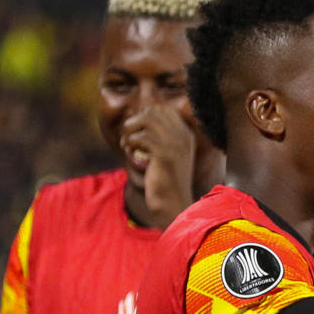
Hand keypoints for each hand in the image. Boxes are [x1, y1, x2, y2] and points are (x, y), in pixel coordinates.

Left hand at [123, 105, 198, 227]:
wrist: (173, 204)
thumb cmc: (165, 181)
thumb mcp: (166, 155)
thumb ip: (158, 137)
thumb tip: (137, 118)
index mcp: (186, 135)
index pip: (163, 109)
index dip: (145, 116)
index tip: (136, 132)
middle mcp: (183, 136)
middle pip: (154, 111)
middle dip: (136, 121)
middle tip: (129, 138)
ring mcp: (175, 144)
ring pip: (146, 120)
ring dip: (130, 131)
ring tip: (127, 145)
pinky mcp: (164, 154)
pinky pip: (140, 137)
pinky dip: (130, 143)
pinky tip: (130, 154)